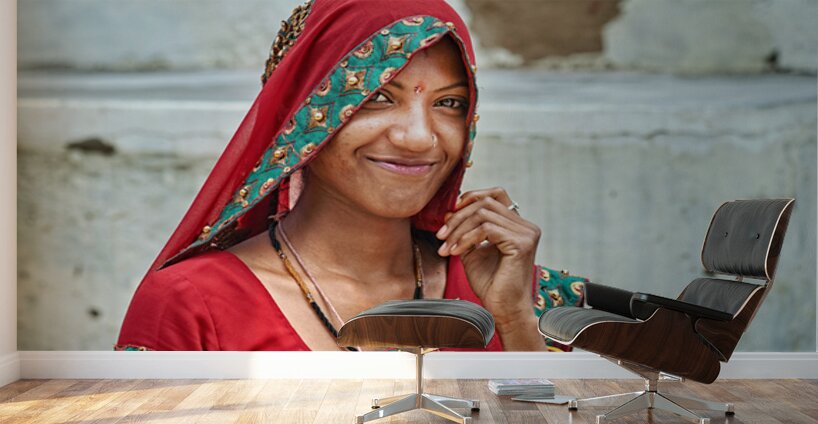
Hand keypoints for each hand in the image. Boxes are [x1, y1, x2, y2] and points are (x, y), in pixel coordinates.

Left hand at [435, 187, 541, 343]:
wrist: (502, 309)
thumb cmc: (491, 284)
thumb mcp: (472, 251)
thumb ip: (463, 230)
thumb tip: (449, 211)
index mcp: (518, 226)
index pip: (496, 195)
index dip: (472, 197)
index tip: (450, 214)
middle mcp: (526, 226)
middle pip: (486, 203)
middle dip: (458, 217)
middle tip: (441, 235)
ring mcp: (526, 234)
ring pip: (483, 215)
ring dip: (458, 230)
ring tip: (447, 248)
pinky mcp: (521, 243)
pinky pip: (487, 229)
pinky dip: (466, 239)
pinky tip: (457, 252)